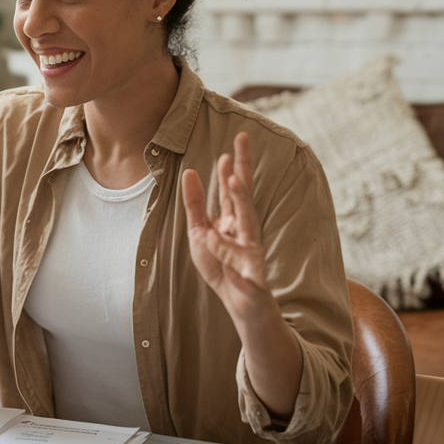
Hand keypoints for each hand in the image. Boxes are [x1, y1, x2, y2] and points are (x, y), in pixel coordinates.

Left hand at [181, 132, 270, 322]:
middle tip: (242, 140)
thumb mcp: (200, 233)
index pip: (234, 189)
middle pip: (245, 194)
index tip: (229, 145)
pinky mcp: (253, 271)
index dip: (231, 167)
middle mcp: (245, 229)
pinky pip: (237, 258)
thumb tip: (189, 172)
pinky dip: (224, 249)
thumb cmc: (222, 267)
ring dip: (242, 201)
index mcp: (233, 220)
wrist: (242, 304)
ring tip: (233, 181)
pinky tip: (212, 238)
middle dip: (243, 167)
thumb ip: (195, 205)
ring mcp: (251, 248)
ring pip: (248, 221)